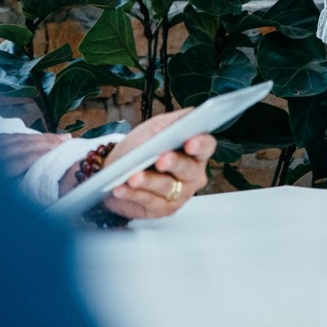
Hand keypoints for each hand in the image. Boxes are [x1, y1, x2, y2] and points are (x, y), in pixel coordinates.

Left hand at [61, 108, 217, 221]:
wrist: (119, 170)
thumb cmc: (141, 147)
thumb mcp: (155, 128)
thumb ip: (171, 123)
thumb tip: (189, 117)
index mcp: (195, 151)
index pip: (207, 146)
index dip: (200, 144)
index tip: (190, 143)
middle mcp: (192, 174)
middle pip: (189, 169)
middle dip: (174, 163)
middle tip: (161, 160)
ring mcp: (179, 194)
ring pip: (166, 187)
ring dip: (148, 181)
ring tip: (133, 177)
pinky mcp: (162, 209)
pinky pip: (148, 201)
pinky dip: (133, 194)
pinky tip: (122, 188)